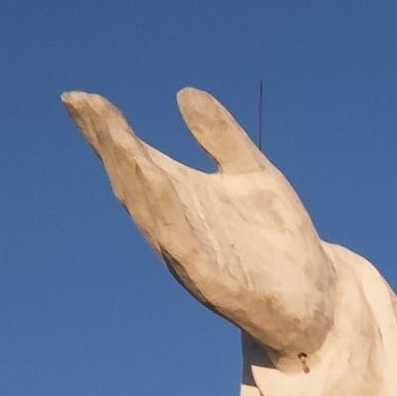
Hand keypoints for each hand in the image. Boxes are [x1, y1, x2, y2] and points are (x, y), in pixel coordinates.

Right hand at [62, 86, 340, 364]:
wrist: (317, 302)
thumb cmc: (279, 241)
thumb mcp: (253, 174)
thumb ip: (220, 137)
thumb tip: (184, 93)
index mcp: (182, 198)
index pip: (135, 159)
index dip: (105, 131)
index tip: (79, 97)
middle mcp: (176, 226)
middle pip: (133, 182)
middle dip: (110, 145)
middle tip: (88, 107)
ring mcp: (191, 255)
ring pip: (152, 212)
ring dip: (132, 175)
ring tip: (116, 136)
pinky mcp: (216, 283)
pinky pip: (185, 246)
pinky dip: (168, 216)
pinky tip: (158, 183)